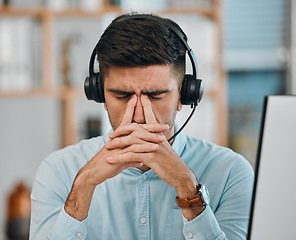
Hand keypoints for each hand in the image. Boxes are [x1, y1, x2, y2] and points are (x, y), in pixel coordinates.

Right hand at [65, 95, 166, 220]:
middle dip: (152, 126)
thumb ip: (131, 159)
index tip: (144, 103)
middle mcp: (119, 138)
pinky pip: (134, 149)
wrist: (94, 173)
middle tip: (165, 126)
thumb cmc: (107, 166)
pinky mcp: (118, 153)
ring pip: (137, 137)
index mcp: (120, 137)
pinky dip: (145, 148)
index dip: (135, 112)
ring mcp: (119, 145)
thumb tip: (140, 160)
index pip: (130, 122)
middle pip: (137, 128)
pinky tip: (154, 148)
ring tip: (163, 137)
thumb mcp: (121, 161)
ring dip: (151, 137)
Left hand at [106, 95, 196, 192]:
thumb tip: (149, 141)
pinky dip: (120, 157)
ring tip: (107, 146)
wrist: (180, 174)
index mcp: (159, 135)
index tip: (141, 96)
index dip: (146, 106)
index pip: (151, 118)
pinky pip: (131, 155)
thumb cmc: (171, 163)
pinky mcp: (151, 157)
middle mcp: (156, 138)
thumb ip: (156, 143)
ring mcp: (153, 147)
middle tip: (110, 135)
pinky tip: (111, 160)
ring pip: (131, 141)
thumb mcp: (164, 150)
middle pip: (136, 128)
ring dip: (117, 144)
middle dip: (121, 130)